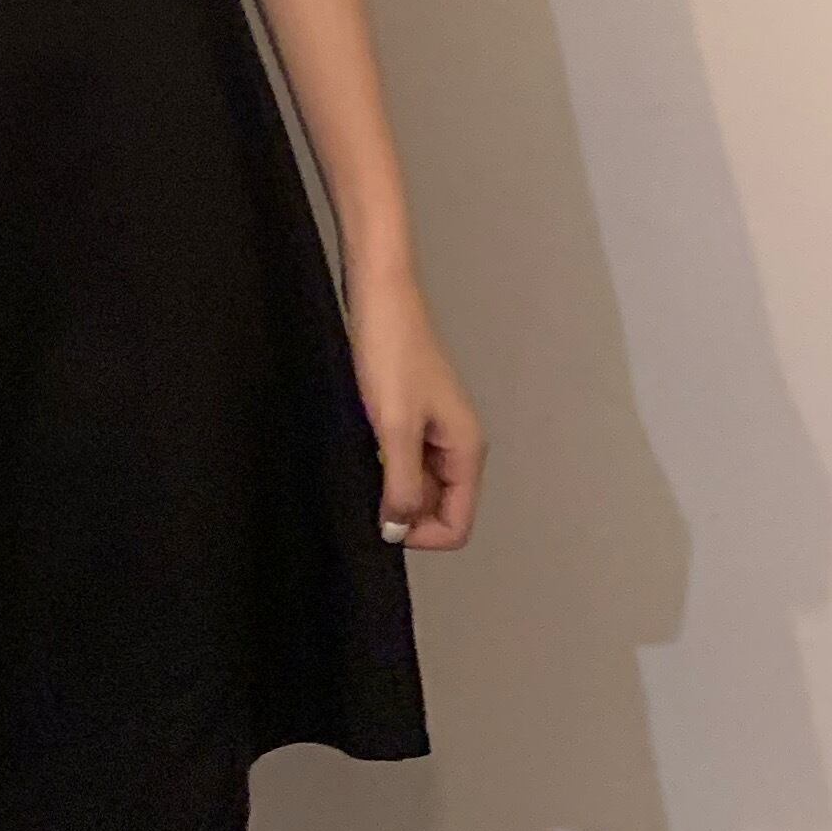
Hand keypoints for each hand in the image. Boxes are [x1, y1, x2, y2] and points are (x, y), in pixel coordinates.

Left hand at [349, 270, 484, 551]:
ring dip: (393, 485)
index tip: (384, 517)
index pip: (458, 525)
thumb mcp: (395, 427)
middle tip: (369, 488)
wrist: (379, 296)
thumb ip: (401, 485)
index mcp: (466, 449)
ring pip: (420, 485)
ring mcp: (436, 429)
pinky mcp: (413, 415)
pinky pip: (405, 459)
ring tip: (366, 460)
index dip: (420, 534)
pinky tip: (365, 444)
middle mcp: (458, 443)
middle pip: (439, 508)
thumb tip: (397, 531)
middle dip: (405, 510)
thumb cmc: (392, 350)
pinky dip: (386, 463)